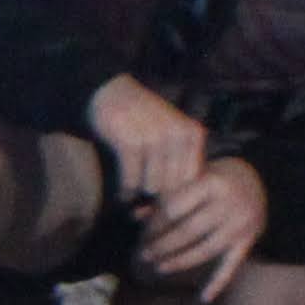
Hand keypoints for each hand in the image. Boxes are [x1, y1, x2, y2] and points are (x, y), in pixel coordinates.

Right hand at [84, 74, 210, 203]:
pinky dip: (125, 192)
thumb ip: (178, 168)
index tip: (162, 206)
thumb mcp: (170, 136)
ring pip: (153, 186)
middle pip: (174, 186)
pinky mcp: (131, 142)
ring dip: (141, 197)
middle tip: (144, 210)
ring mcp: (155, 137)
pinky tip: (122, 194)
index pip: (193, 180)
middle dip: (158, 202)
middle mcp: (178, 134)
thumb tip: (172, 211)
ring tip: (133, 198)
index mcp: (193, 134)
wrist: (110, 94)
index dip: (178, 198)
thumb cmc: (142, 122)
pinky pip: (131, 181)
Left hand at [130, 153, 268, 304]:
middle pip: (188, 230)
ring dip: (180, 262)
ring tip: (159, 268)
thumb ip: (166, 196)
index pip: (176, 207)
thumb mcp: (192, 179)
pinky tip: (203, 298)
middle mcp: (230, 203)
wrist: (257, 181)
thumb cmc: (213, 180)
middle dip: (163, 245)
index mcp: (212, 182)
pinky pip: (232, 265)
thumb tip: (134, 216)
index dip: (156, 223)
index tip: (143, 233)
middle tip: (143, 255)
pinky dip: (218, 283)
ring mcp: (241, 224)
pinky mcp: (249, 241)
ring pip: (205, 250)